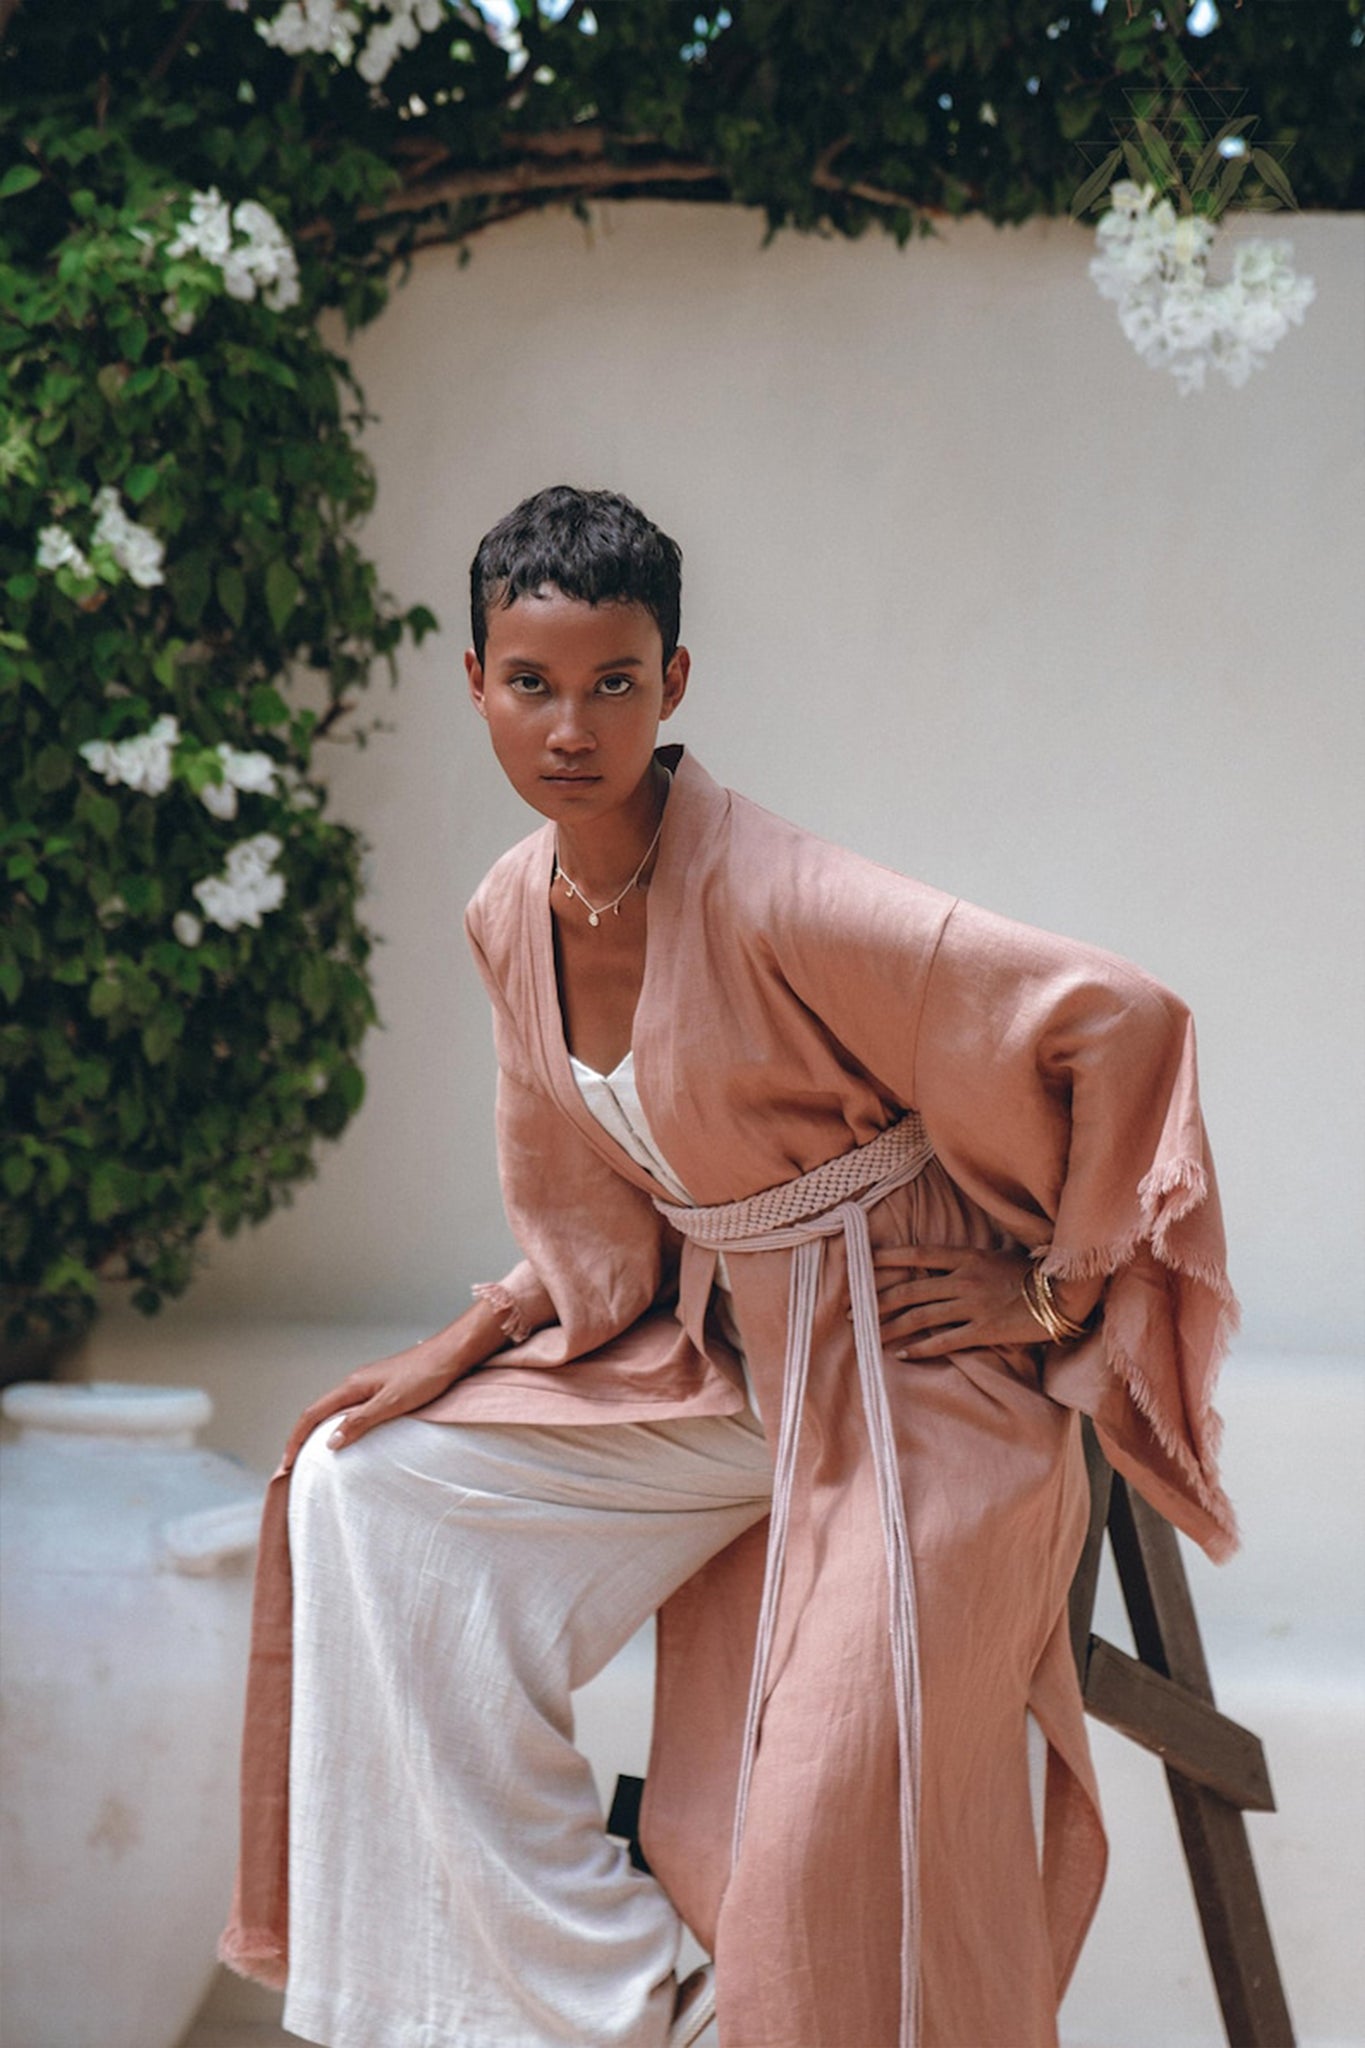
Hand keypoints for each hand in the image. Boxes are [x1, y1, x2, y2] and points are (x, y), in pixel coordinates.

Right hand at [282, 1339, 465, 1468]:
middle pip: (319, 1412)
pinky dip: (342, 1425)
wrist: (451, 1354)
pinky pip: (352, 1409)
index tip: (287, 1463)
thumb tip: (329, 1441)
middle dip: (303, 1437)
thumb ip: (360, 1421)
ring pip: (335, 1410)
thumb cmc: (426, 1376)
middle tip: (295, 1464)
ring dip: (322, 1432)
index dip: (296, 1439)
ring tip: (316, 1456)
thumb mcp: (391, 1403)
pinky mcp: (382, 1388)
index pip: (312, 1414)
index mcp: (353, 1386)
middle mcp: (356, 1383)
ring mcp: (369, 1384)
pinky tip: (349, 1437)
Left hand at [872, 1243, 1045, 1358]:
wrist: (1062, 1294)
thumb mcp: (994, 1257)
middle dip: (875, 1301)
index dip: (887, 1259)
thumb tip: (938, 1268)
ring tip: (868, 1335)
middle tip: (851, 1310)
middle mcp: (963, 1280)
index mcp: (966, 1257)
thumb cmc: (1030, 1275)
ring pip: (919, 1317)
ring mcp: (972, 1305)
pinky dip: (920, 1348)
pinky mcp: (983, 1330)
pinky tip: (902, 1354)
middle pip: (909, 1291)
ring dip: (889, 1327)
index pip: (917, 1255)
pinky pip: (944, 1341)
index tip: (860, 1264)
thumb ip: (965, 1263)